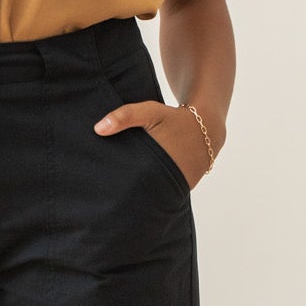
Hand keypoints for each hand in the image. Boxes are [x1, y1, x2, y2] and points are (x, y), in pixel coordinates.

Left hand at [92, 99, 210, 189]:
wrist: (207, 127)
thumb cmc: (174, 118)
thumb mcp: (150, 111)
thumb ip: (125, 116)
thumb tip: (98, 129)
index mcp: (157, 164)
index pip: (129, 182)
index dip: (115, 184)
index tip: (100, 184)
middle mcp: (168, 180)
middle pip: (138, 192)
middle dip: (124, 191)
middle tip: (105, 192)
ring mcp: (177, 187)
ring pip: (151, 194)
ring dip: (139, 192)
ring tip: (120, 194)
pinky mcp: (183, 188)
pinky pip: (163, 191)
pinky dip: (153, 189)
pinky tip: (141, 187)